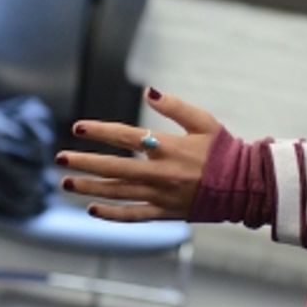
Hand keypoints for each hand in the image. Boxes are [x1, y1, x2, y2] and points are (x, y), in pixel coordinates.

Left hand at [56, 89, 220, 221]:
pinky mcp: (167, 213)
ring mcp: (162, 195)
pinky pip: (134, 215)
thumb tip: (148, 91)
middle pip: (114, 167)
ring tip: (66, 182)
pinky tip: (92, 209)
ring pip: (118, 192)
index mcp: (168, 147)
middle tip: (60, 158)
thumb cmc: (224, 150)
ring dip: (90, 187)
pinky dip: (112, 214)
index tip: (78, 128)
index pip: (125, 137)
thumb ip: (174, 106)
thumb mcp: (203, 121)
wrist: (246, 186)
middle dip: (84, 161)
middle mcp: (161, 173)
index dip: (100, 131)